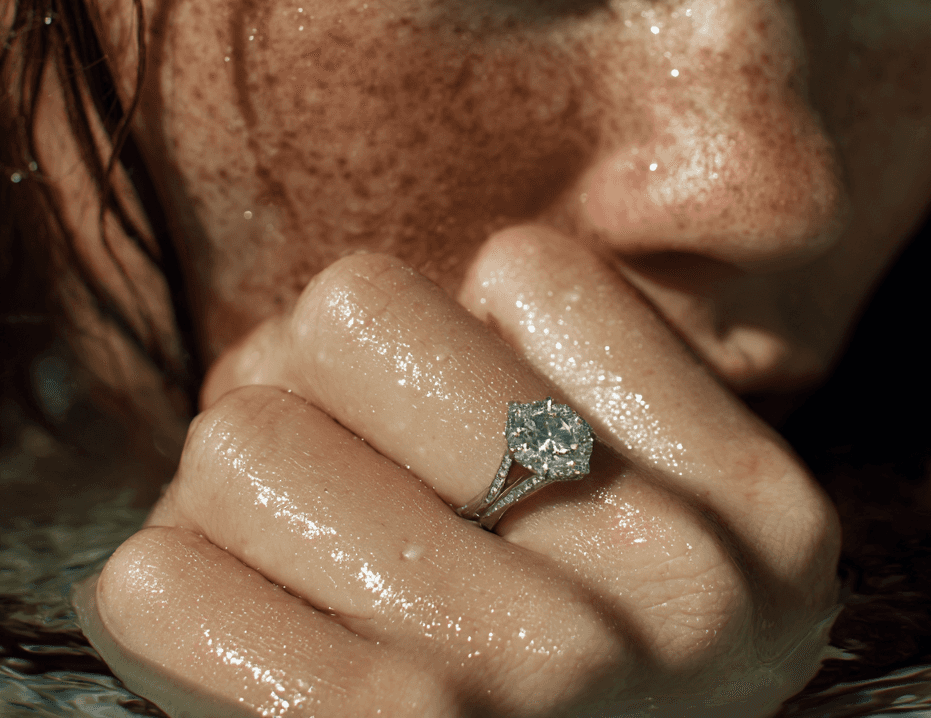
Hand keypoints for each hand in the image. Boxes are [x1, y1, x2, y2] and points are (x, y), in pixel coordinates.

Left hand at [77, 226, 842, 716]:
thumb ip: (579, 380)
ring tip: (309, 562)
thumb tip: (355, 305)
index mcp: (758, 508)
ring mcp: (523, 683)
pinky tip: (246, 635)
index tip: (475, 423)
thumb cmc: (591, 660)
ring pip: (241, 437)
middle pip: (352, 314)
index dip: (469, 329)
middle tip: (351, 465)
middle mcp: (667, 591)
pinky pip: (156, 588)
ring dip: (243, 487)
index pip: (527, 269)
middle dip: (323, 372)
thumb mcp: (674, 517)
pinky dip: (173, 593)